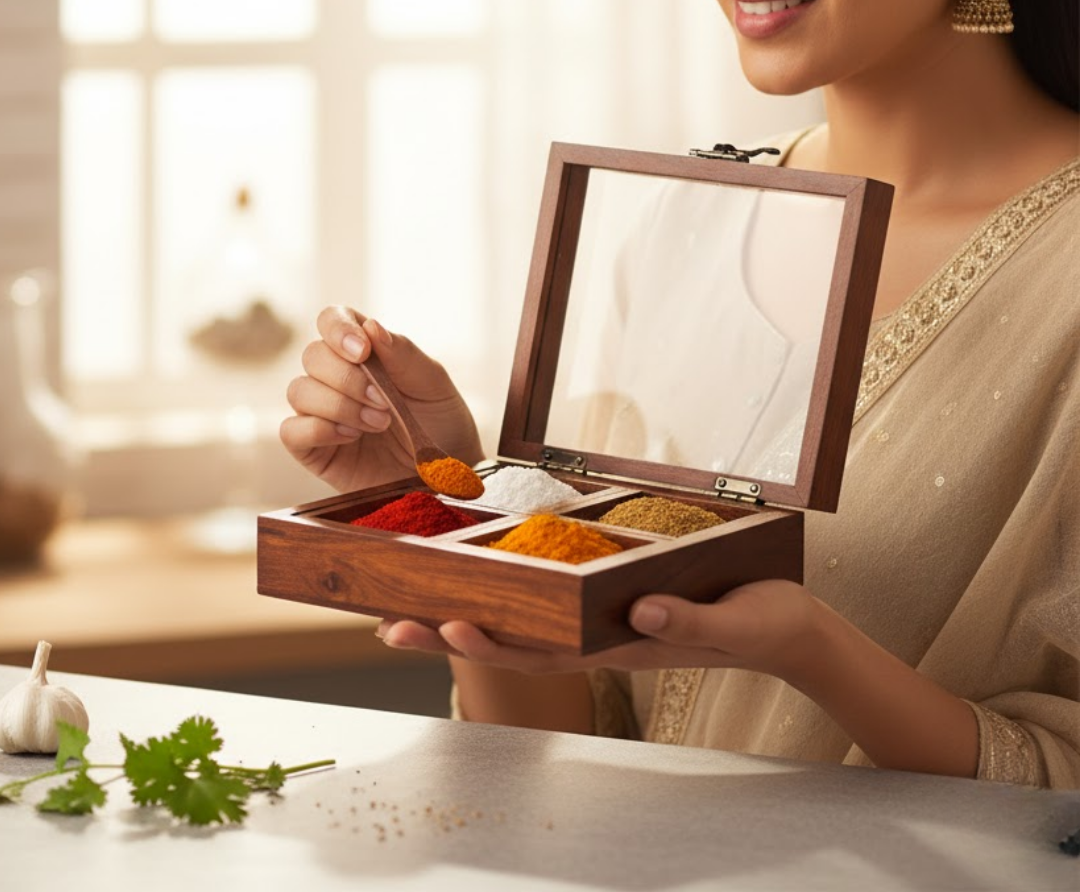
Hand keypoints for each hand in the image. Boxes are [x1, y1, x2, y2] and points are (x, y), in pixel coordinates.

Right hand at [280, 305, 483, 493]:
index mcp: (364, 351)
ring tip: (379, 423)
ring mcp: (322, 412)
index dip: (338, 328)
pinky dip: (319, 429)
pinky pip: (291, 430)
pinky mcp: (314, 449)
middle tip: (384, 401)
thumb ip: (402, 353)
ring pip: (299, 390)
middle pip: (313, 355)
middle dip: (348, 378)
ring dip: (340, 405)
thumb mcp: (432, 382)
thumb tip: (370, 326)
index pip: (331, 319)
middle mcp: (336, 377)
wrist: (446, 475)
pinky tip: (352, 437)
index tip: (363, 351)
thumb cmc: (441, 423)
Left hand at [377, 579, 825, 682]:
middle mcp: (600, 638)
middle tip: (393, 625)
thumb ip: (688, 620)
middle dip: (452, 634)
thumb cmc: (758, 624)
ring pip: (523, 626)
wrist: (783, 625)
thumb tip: (641, 608)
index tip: (449, 624)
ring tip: (413, 610)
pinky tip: (485, 583)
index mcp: (621, 645)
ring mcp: (602, 624)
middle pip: (514, 642)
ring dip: (468, 617)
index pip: (544, 652)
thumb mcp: (730, 622)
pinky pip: (550, 604)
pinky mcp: (612, 603)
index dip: (494, 642)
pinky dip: (511, 596)